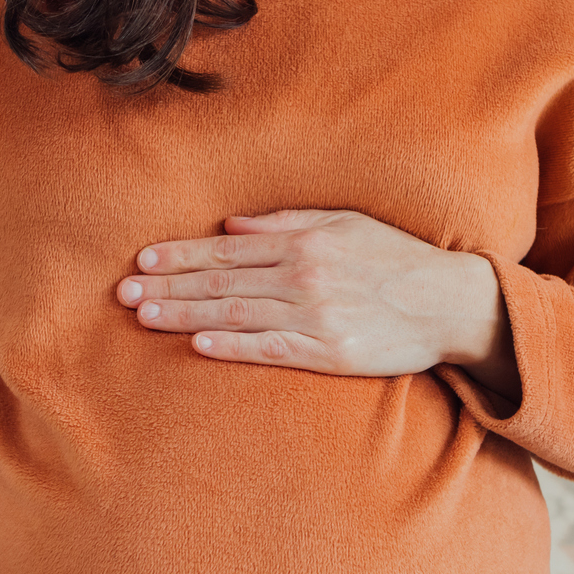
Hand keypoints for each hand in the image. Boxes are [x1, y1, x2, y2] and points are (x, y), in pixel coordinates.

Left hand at [115, 209, 519, 394]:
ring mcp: (315, 315)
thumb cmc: (397, 260)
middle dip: (168, 286)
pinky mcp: (329, 351)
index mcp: (304, 241)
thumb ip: (286, 222)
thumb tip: (230, 225)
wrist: (451, 303)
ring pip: (236, 313)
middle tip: (123, 295)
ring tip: (145, 317)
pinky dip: (232, 346)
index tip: (141, 263)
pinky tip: (199, 344)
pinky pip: (270, 348)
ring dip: (186, 314)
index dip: (180, 255)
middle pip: (222, 280)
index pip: (227, 248)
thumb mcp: (345, 224)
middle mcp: (304, 275)